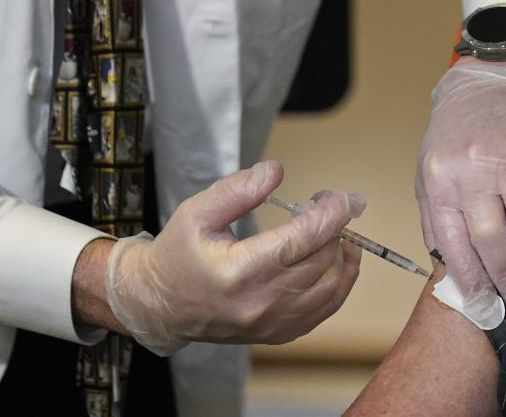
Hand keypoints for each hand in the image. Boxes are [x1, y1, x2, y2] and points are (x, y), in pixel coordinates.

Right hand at [105, 160, 362, 354]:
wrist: (160, 304)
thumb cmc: (178, 254)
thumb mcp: (197, 212)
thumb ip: (237, 190)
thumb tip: (275, 171)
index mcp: (239, 271)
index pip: (301, 240)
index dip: (331, 215)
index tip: (346, 197)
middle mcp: (259, 302)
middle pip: (321, 261)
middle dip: (337, 227)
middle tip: (331, 205)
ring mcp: (272, 323)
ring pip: (331, 286)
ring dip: (343, 254)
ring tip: (337, 230)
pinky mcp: (279, 333)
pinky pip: (326, 309)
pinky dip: (340, 282)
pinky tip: (338, 259)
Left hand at [416, 57, 505, 322]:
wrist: (491, 76)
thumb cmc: (458, 131)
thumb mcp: (431, 171)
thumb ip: (439, 217)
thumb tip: (458, 273)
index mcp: (439, 180)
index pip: (455, 247)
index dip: (475, 284)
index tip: (489, 307)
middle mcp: (472, 169)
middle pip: (494, 241)